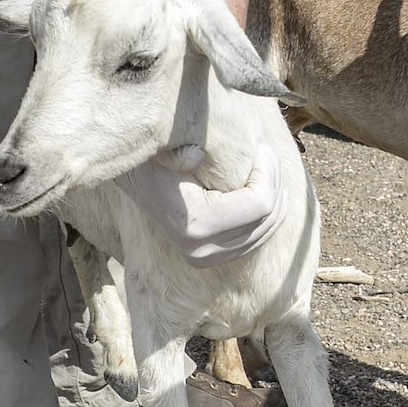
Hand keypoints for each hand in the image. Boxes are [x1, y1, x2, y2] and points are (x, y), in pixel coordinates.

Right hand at [116, 144, 287, 267]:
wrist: (133, 179)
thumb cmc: (153, 157)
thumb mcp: (165, 149)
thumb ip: (179, 152)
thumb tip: (195, 157)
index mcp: (196, 225)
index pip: (260, 204)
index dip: (270, 173)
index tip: (261, 148)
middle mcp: (203, 251)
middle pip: (268, 218)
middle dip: (274, 182)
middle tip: (266, 153)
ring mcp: (207, 258)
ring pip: (267, 230)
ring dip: (275, 196)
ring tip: (265, 167)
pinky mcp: (212, 257)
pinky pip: (257, 238)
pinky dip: (267, 213)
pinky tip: (263, 188)